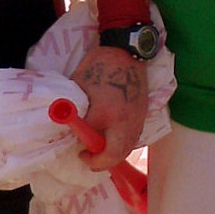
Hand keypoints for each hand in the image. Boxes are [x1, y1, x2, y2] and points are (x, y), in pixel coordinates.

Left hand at [70, 46, 147, 169]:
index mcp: (113, 118)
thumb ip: (77, 117)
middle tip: (88, 155)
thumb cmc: (97, 69)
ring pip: (127, 147)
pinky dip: (120, 141)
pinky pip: (132, 137)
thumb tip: (72, 134)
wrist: (124, 52)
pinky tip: (109, 134)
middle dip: (103, 161)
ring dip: (112, 151)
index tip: (81, 154)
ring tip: (97, 145)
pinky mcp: (142, 114)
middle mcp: (129, 123)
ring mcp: (139, 119)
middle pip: (119, 155)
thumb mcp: (80, 94)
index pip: (106, 153)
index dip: (92, 160)